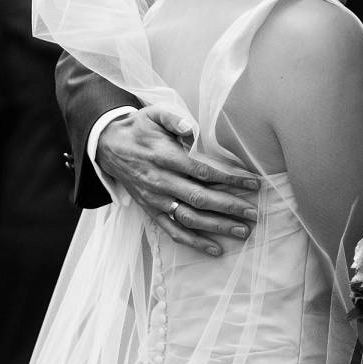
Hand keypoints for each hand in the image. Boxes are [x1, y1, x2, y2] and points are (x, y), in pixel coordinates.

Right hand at [95, 106, 259, 255]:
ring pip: (190, 218)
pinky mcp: (151, 211)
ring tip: (243, 231)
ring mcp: (155, 199)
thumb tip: (191, 128)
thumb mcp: (153, 114)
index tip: (252, 184)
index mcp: (163, 157)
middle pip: (200, 198)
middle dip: (230, 207)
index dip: (229, 179)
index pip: (202, 171)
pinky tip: (216, 249)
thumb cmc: (139, 130)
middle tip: (254, 213)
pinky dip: (194, 242)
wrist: (109, 147)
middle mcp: (160, 181)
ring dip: (217, 226)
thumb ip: (173, 119)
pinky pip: (173, 231)